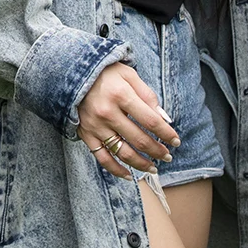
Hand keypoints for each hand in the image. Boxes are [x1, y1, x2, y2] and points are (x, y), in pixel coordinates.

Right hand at [77, 62, 180, 178]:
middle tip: (168, 156)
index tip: (176, 141)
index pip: (150, 120)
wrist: (71, 72)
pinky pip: (102, 158)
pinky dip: (116, 170)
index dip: (166, 133)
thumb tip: (164, 119)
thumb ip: (148, 96)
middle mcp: (108, 113)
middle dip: (157, 150)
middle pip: (139, 139)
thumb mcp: (129, 74)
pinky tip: (129, 175)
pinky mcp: (85, 134)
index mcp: (121, 95)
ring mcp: (96, 126)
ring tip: (153, 168)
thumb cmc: (105, 72)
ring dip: (141, 163)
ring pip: (123, 152)